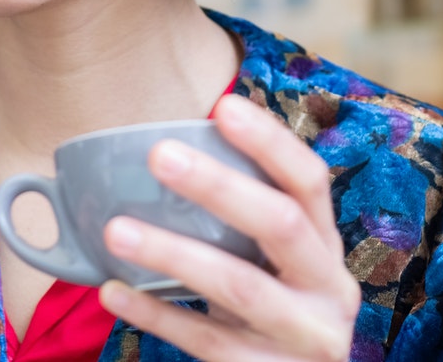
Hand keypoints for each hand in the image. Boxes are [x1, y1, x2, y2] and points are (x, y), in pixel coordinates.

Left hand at [98, 95, 360, 360]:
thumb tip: (161, 155)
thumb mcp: (272, 265)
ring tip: (115, 231)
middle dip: (219, 186)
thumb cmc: (269, 312)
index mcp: (326, 246)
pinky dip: (155, 314)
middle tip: (160, 155)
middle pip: (280, 225)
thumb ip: (237, 221)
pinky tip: (113, 290)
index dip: (271, 142)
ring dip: (173, 253)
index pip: (309, 181)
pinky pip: (206, 340)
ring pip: (240, 286)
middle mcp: (329, 289)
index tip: (224, 105)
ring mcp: (305, 337)